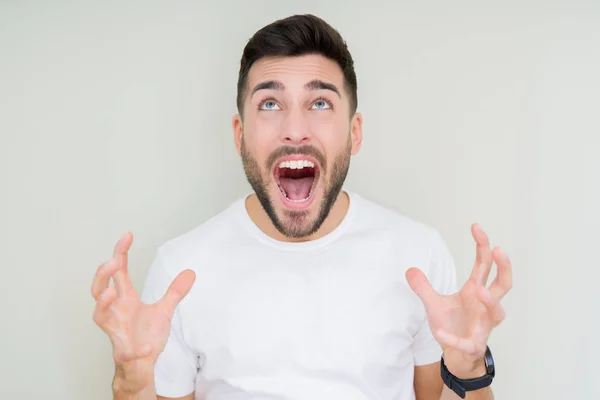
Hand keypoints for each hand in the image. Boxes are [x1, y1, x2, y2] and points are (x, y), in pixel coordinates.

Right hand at [91, 232, 195, 391]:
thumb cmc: (146, 335)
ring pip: (99, 314)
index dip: (120, 253)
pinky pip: (122, 347)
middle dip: (104, 273)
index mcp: (125, 298)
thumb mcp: (164, 310)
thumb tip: (190, 273)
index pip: (118, 271)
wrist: (142, 363)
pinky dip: (130, 345)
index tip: (128, 235)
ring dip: (102, 302)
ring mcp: (116, 329)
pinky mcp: (122, 349)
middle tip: (115, 260)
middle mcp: (116, 310)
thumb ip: (174, 292)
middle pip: (99, 287)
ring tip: (111, 290)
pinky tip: (145, 345)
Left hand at [406, 224, 511, 377]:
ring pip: (498, 312)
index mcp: (475, 292)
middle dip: (504, 267)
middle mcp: (484, 306)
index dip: (482, 246)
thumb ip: (423, 287)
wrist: (456, 356)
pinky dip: (454, 337)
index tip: (476, 226)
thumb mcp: (433, 304)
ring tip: (478, 290)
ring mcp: (483, 326)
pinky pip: (467, 342)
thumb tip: (410, 269)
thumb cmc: (452, 325)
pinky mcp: (474, 345)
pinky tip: (441, 332)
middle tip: (498, 250)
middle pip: (503, 284)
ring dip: (490, 300)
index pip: (484, 265)